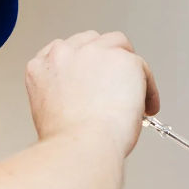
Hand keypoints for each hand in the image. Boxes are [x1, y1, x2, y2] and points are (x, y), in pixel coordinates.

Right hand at [25, 31, 159, 156]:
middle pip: (92, 42)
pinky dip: (147, 89)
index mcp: (41, 66)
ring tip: (134, 96)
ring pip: (119, 46)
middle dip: (106, 60)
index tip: (92, 75)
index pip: (64, 50)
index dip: (82, 63)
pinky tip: (144, 108)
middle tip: (116, 86)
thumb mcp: (48, 111)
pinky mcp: (123, 60)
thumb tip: (85, 97)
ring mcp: (94, 53)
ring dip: (128, 68)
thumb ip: (63, 93)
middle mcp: (64, 54)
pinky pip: (142, 68)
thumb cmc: (67, 141)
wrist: (81, 146)